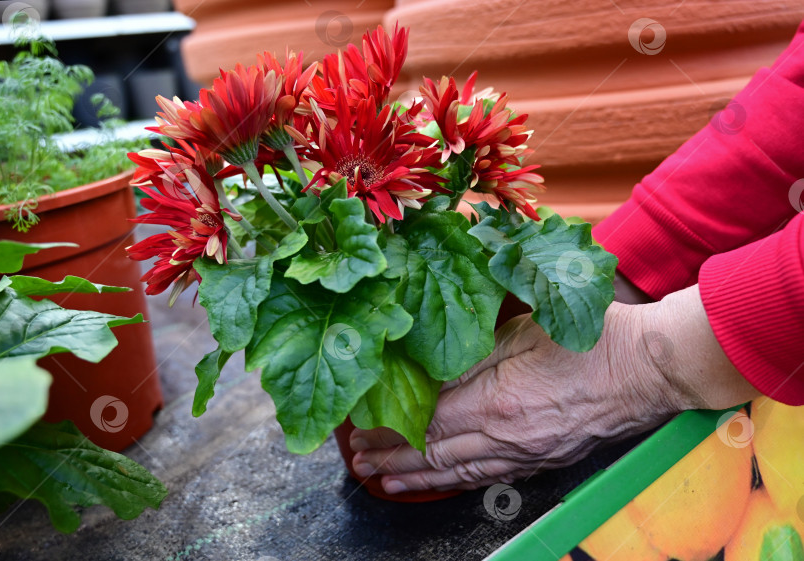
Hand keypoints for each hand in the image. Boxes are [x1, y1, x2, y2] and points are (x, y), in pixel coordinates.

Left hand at [350, 285, 759, 492]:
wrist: (648, 368)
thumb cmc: (588, 340)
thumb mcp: (521, 332)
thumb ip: (471, 355)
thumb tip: (429, 371)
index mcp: (496, 403)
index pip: (426, 423)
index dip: (388, 431)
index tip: (359, 433)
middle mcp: (506, 439)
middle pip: (435, 453)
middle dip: (391, 459)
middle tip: (359, 463)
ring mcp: (526, 456)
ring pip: (458, 473)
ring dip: (417, 478)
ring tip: (385, 482)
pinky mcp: (543, 462)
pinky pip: (489, 478)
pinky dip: (456, 483)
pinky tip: (440, 483)